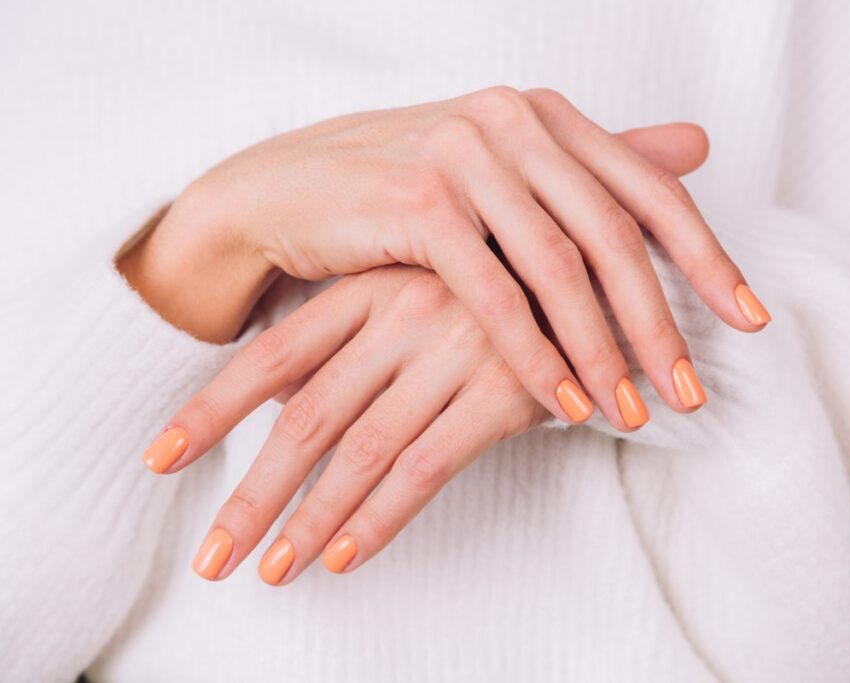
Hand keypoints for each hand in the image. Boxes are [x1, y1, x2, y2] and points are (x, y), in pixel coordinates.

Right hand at [121, 87, 769, 430]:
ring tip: (634, 413)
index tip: (750, 320)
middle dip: (662, 323)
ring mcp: (465, 156)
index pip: (650, 191)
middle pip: (616, 235)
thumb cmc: (398, 190)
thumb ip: (597, 167)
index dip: (707, 258)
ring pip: (561, 269)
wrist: (283, 192)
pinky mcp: (418, 202)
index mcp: (544, 115)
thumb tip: (696, 146)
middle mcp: (513, 122)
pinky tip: (565, 401)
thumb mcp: (504, 174)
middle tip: (692, 391)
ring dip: (603, 351)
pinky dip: (535, 354)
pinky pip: (496, 294)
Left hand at [146, 266, 543, 583]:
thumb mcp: (421, 289)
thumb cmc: (502, 288)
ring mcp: (454, 350)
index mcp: (372, 285)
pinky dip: (381, 517)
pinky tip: (345, 558)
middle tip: (213, 556)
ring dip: (311, 520)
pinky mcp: (506, 389)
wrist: (608, 265)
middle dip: (253, 493)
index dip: (209, 410)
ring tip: (271, 570)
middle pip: (307, 418)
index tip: (159, 460)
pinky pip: (429, 466)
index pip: (270, 356)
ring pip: (362, 450)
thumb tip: (282, 403)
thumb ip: (351, 340)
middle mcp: (403, 314)